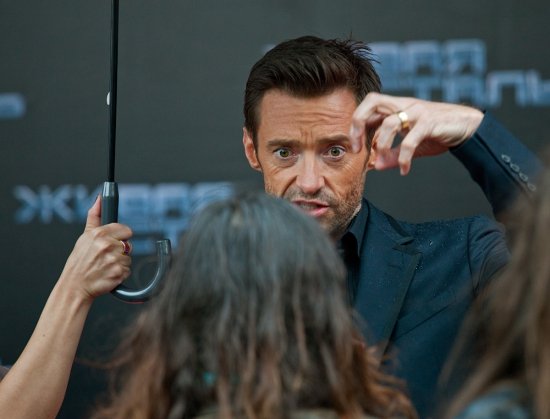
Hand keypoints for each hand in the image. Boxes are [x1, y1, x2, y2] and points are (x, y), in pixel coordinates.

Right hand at [59, 196, 132, 301]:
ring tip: (104, 266)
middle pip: (128, 245)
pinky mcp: (118, 273)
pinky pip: (127, 270)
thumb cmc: (79, 262)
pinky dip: (120, 274)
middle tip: (105, 257)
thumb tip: (99, 199)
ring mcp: (113, 260)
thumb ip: (94, 217)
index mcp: (99, 234)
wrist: (74, 286)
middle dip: (119, 251)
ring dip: (119, 263)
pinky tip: (107, 274)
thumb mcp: (84, 237)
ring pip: (128, 258)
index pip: (126, 230)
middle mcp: (107, 245)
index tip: (114, 242)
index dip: (121, 237)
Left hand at [349, 92, 483, 174]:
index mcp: (397, 107)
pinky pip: (410, 140)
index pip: (368, 107)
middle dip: (358, 124)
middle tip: (357, 148)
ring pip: (389, 123)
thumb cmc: (438, 133)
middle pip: (372, 102)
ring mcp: (417, 112)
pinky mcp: (430, 122)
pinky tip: (404, 170)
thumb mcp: (412, 145)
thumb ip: (393, 154)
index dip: (356, 125)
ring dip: (381, 146)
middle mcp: (405, 105)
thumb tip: (375, 166)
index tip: (355, 147)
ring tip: (381, 162)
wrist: (469, 126)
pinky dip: (403, 157)